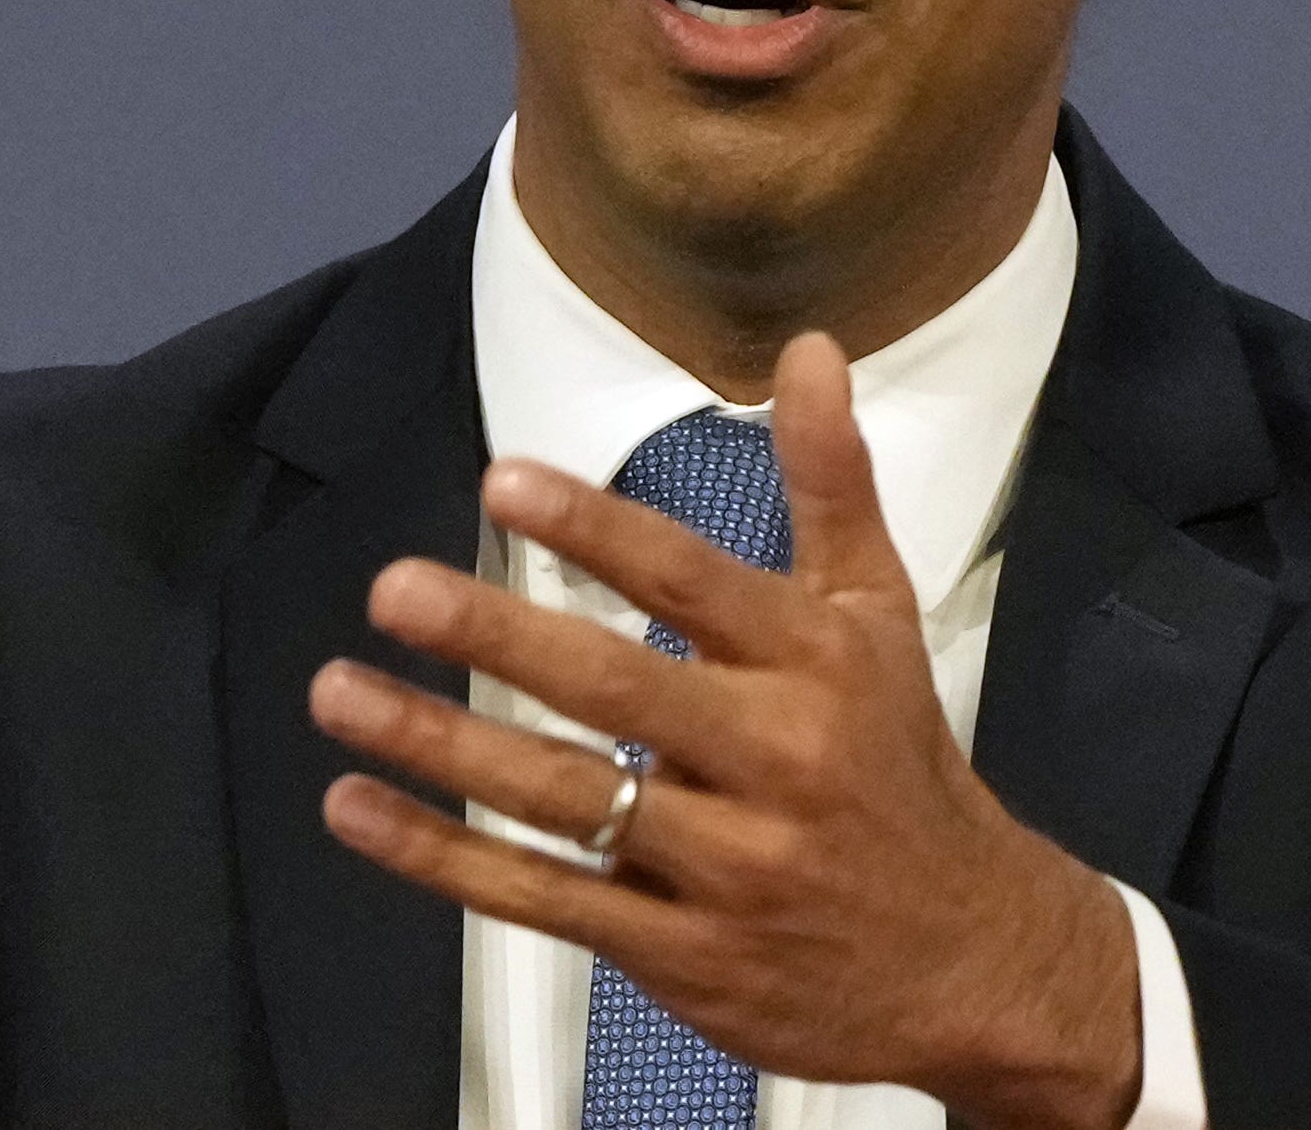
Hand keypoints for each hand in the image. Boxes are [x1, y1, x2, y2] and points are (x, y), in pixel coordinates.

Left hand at [307, 332, 1141, 1129]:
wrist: (972, 962)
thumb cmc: (899, 761)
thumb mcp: (879, 614)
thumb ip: (831, 480)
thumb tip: (807, 347)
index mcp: (814, 666)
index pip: (692, 584)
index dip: (597, 530)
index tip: (502, 480)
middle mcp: (770, 763)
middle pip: (617, 691)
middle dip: (498, 635)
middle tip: (392, 589)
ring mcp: (722, 869)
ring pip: (565, 799)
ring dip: (441, 746)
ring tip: (338, 693)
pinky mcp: (679, 957)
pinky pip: (547, 899)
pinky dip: (445, 858)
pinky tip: (361, 808)